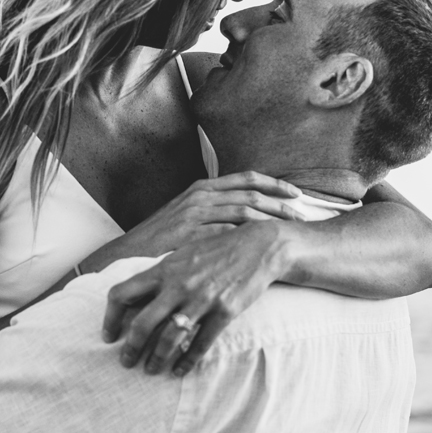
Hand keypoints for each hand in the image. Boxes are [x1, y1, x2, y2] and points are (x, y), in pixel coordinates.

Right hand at [78, 171, 304, 272]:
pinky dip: (248, 238)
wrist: (129, 254)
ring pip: (244, 211)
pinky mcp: (191, 233)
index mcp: (203, 187)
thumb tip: (245, 213)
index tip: (297, 194)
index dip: (275, 184)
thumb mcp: (188, 214)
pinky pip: (227, 233)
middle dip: (281, 204)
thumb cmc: (161, 238)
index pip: (247, 178)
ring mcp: (195, 214)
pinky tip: (264, 247)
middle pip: (252, 194)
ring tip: (291, 232)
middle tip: (303, 215)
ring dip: (271, 220)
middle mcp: (201, 195)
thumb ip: (214, 210)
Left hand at [102, 220, 293, 375]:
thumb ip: (160, 274)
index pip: (122, 293)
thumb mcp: (182, 255)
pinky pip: (201, 344)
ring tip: (152, 370)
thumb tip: (136, 294)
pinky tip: (180, 370)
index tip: (108, 335)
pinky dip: (187, 362)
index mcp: (163, 270)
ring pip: (169, 339)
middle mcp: (178, 286)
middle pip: (142, 323)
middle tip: (126, 361)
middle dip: (130, 348)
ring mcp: (201, 300)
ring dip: (156, 360)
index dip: (110, 317)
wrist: (258, 246)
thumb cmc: (216, 251)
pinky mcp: (224, 312)